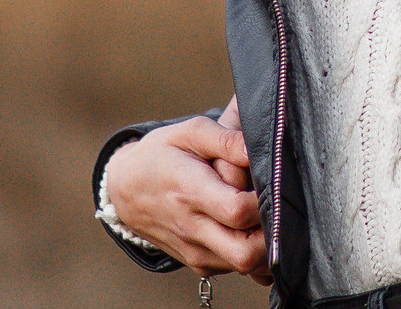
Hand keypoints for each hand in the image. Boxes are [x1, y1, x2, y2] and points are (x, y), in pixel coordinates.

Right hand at [102, 99, 270, 282]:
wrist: (126, 189)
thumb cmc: (161, 155)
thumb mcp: (188, 132)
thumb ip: (225, 139)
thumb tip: (256, 150)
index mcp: (190, 191)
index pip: (238, 211)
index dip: (263, 200)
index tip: (269, 184)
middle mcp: (192, 228)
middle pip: (247, 253)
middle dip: (271, 235)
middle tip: (274, 208)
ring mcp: (195, 251)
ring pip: (246, 266)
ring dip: (263, 245)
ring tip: (258, 214)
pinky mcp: (199, 264)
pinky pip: (236, 267)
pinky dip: (250, 251)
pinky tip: (246, 227)